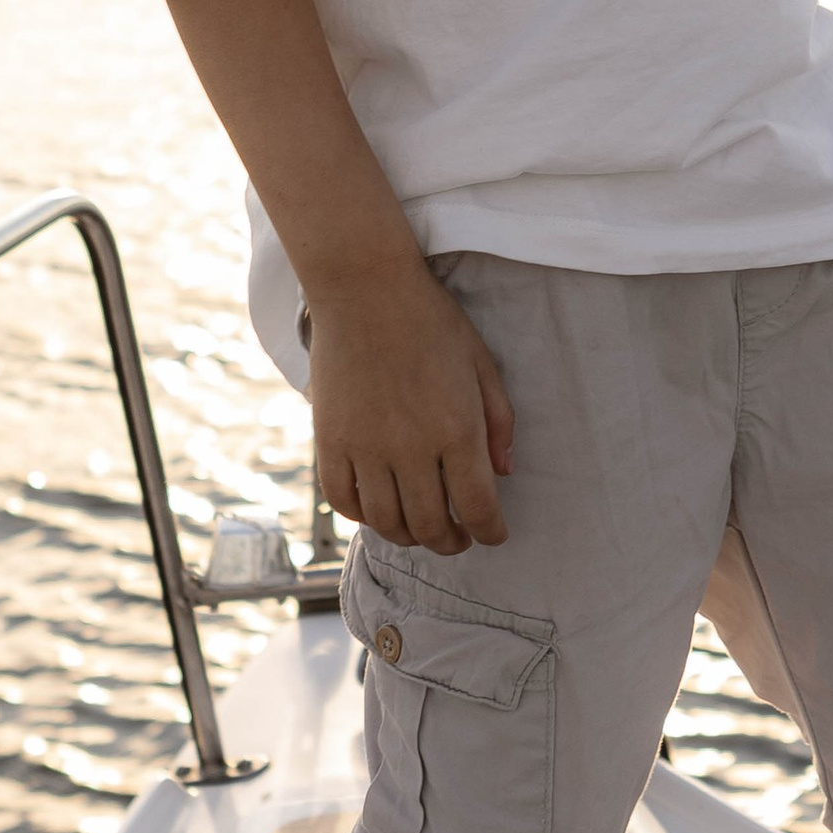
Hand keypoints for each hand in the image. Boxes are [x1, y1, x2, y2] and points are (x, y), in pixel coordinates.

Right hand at [307, 245, 514, 553]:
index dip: (490, 532)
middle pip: (431, 526)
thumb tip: (503, 472)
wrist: (365, 289)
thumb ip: (498, 421)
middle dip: (451, 543)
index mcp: (456, 429)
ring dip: (408, 536)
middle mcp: (410, 448)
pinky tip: (378, 509)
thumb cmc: (431, 321)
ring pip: (386, 522)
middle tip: (458, 539)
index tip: (494, 535)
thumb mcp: (481, 363)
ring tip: (421, 529)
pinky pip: (343, 500)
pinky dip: (362, 516)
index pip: (478, 508)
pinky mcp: (329, 441)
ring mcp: (365, 447)